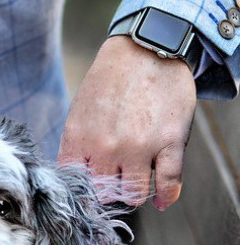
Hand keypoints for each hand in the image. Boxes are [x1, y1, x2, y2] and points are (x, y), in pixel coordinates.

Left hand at [58, 37, 198, 209]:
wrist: (147, 46)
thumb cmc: (114, 76)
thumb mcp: (82, 108)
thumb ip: (79, 143)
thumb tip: (81, 176)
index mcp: (79, 136)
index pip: (75, 184)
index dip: (85, 190)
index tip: (94, 188)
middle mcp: (106, 146)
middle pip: (105, 193)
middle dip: (111, 189)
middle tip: (119, 180)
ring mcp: (139, 147)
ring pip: (134, 194)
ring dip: (136, 191)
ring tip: (139, 180)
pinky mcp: (169, 142)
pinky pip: (168, 184)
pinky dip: (166, 196)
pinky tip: (162, 198)